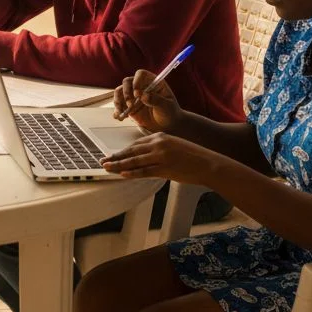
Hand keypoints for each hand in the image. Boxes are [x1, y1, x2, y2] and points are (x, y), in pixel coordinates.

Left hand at [99, 133, 223, 185]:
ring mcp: (161, 156)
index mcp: (160, 137)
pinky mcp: (164, 168)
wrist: (208, 163)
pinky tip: (122, 174)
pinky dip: (132, 172)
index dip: (124, 150)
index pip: (137, 144)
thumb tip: (146, 156)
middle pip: (132, 151)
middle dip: (116, 156)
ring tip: (107, 167)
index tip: (114, 154)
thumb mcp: (174, 145)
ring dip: (118, 164)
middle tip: (103, 160)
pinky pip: (144, 171)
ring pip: (134, 161)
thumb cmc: (193, 157)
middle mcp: (158, 144)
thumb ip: (160, 148)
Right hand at [112, 69, 181, 132]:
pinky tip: (120, 118)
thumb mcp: (166, 106)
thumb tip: (142, 95)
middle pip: (127, 82)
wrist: (167, 125)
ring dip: (118, 101)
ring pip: (119, 92)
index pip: (141, 74)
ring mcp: (133, 96)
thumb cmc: (170, 112)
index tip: (136, 93)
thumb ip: (155, 100)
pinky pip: (119, 105)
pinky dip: (117, 111)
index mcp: (152, 82)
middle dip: (125, 93)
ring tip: (122, 113)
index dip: (136, 81)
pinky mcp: (128, 106)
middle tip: (130, 105)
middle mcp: (140, 86)